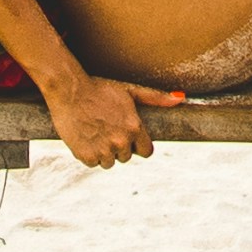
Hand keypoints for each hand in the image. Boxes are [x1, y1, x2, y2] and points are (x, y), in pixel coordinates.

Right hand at [43, 68, 157, 170]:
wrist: (69, 91)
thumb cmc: (100, 88)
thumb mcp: (129, 90)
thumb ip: (155, 97)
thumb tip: (181, 98)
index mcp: (134, 127)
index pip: (147, 151)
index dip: (139, 144)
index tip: (129, 137)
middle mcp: (121, 142)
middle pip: (127, 157)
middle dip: (119, 146)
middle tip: (107, 127)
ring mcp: (103, 150)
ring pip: (110, 163)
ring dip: (104, 152)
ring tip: (95, 131)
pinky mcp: (86, 156)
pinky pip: (93, 163)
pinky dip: (89, 154)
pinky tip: (85, 136)